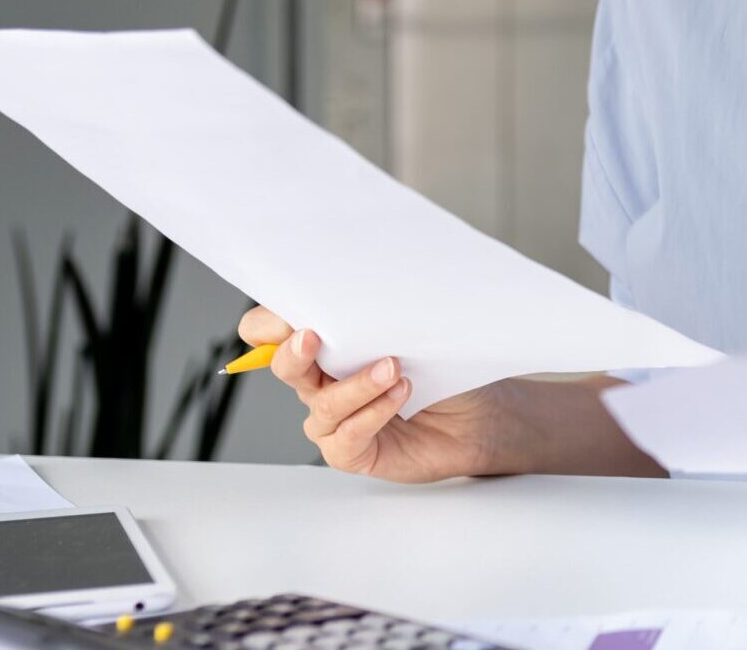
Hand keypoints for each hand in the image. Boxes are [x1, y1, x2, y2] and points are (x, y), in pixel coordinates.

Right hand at [237, 305, 504, 482]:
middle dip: (294, 351)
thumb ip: (379, 319)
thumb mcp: (412, 333)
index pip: (271, 332)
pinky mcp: (352, 452)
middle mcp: (321, 383)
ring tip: (392, 368)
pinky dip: (372, 413)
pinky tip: (399, 395)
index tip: (288, 313)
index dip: (269, 324)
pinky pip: (347, 436)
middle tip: (314, 337)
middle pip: (286, 367)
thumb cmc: (443, 369)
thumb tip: (360, 294)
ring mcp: (334, 420)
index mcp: (325, 347)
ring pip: (322, 404)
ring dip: (355, 384)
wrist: (477, 415)